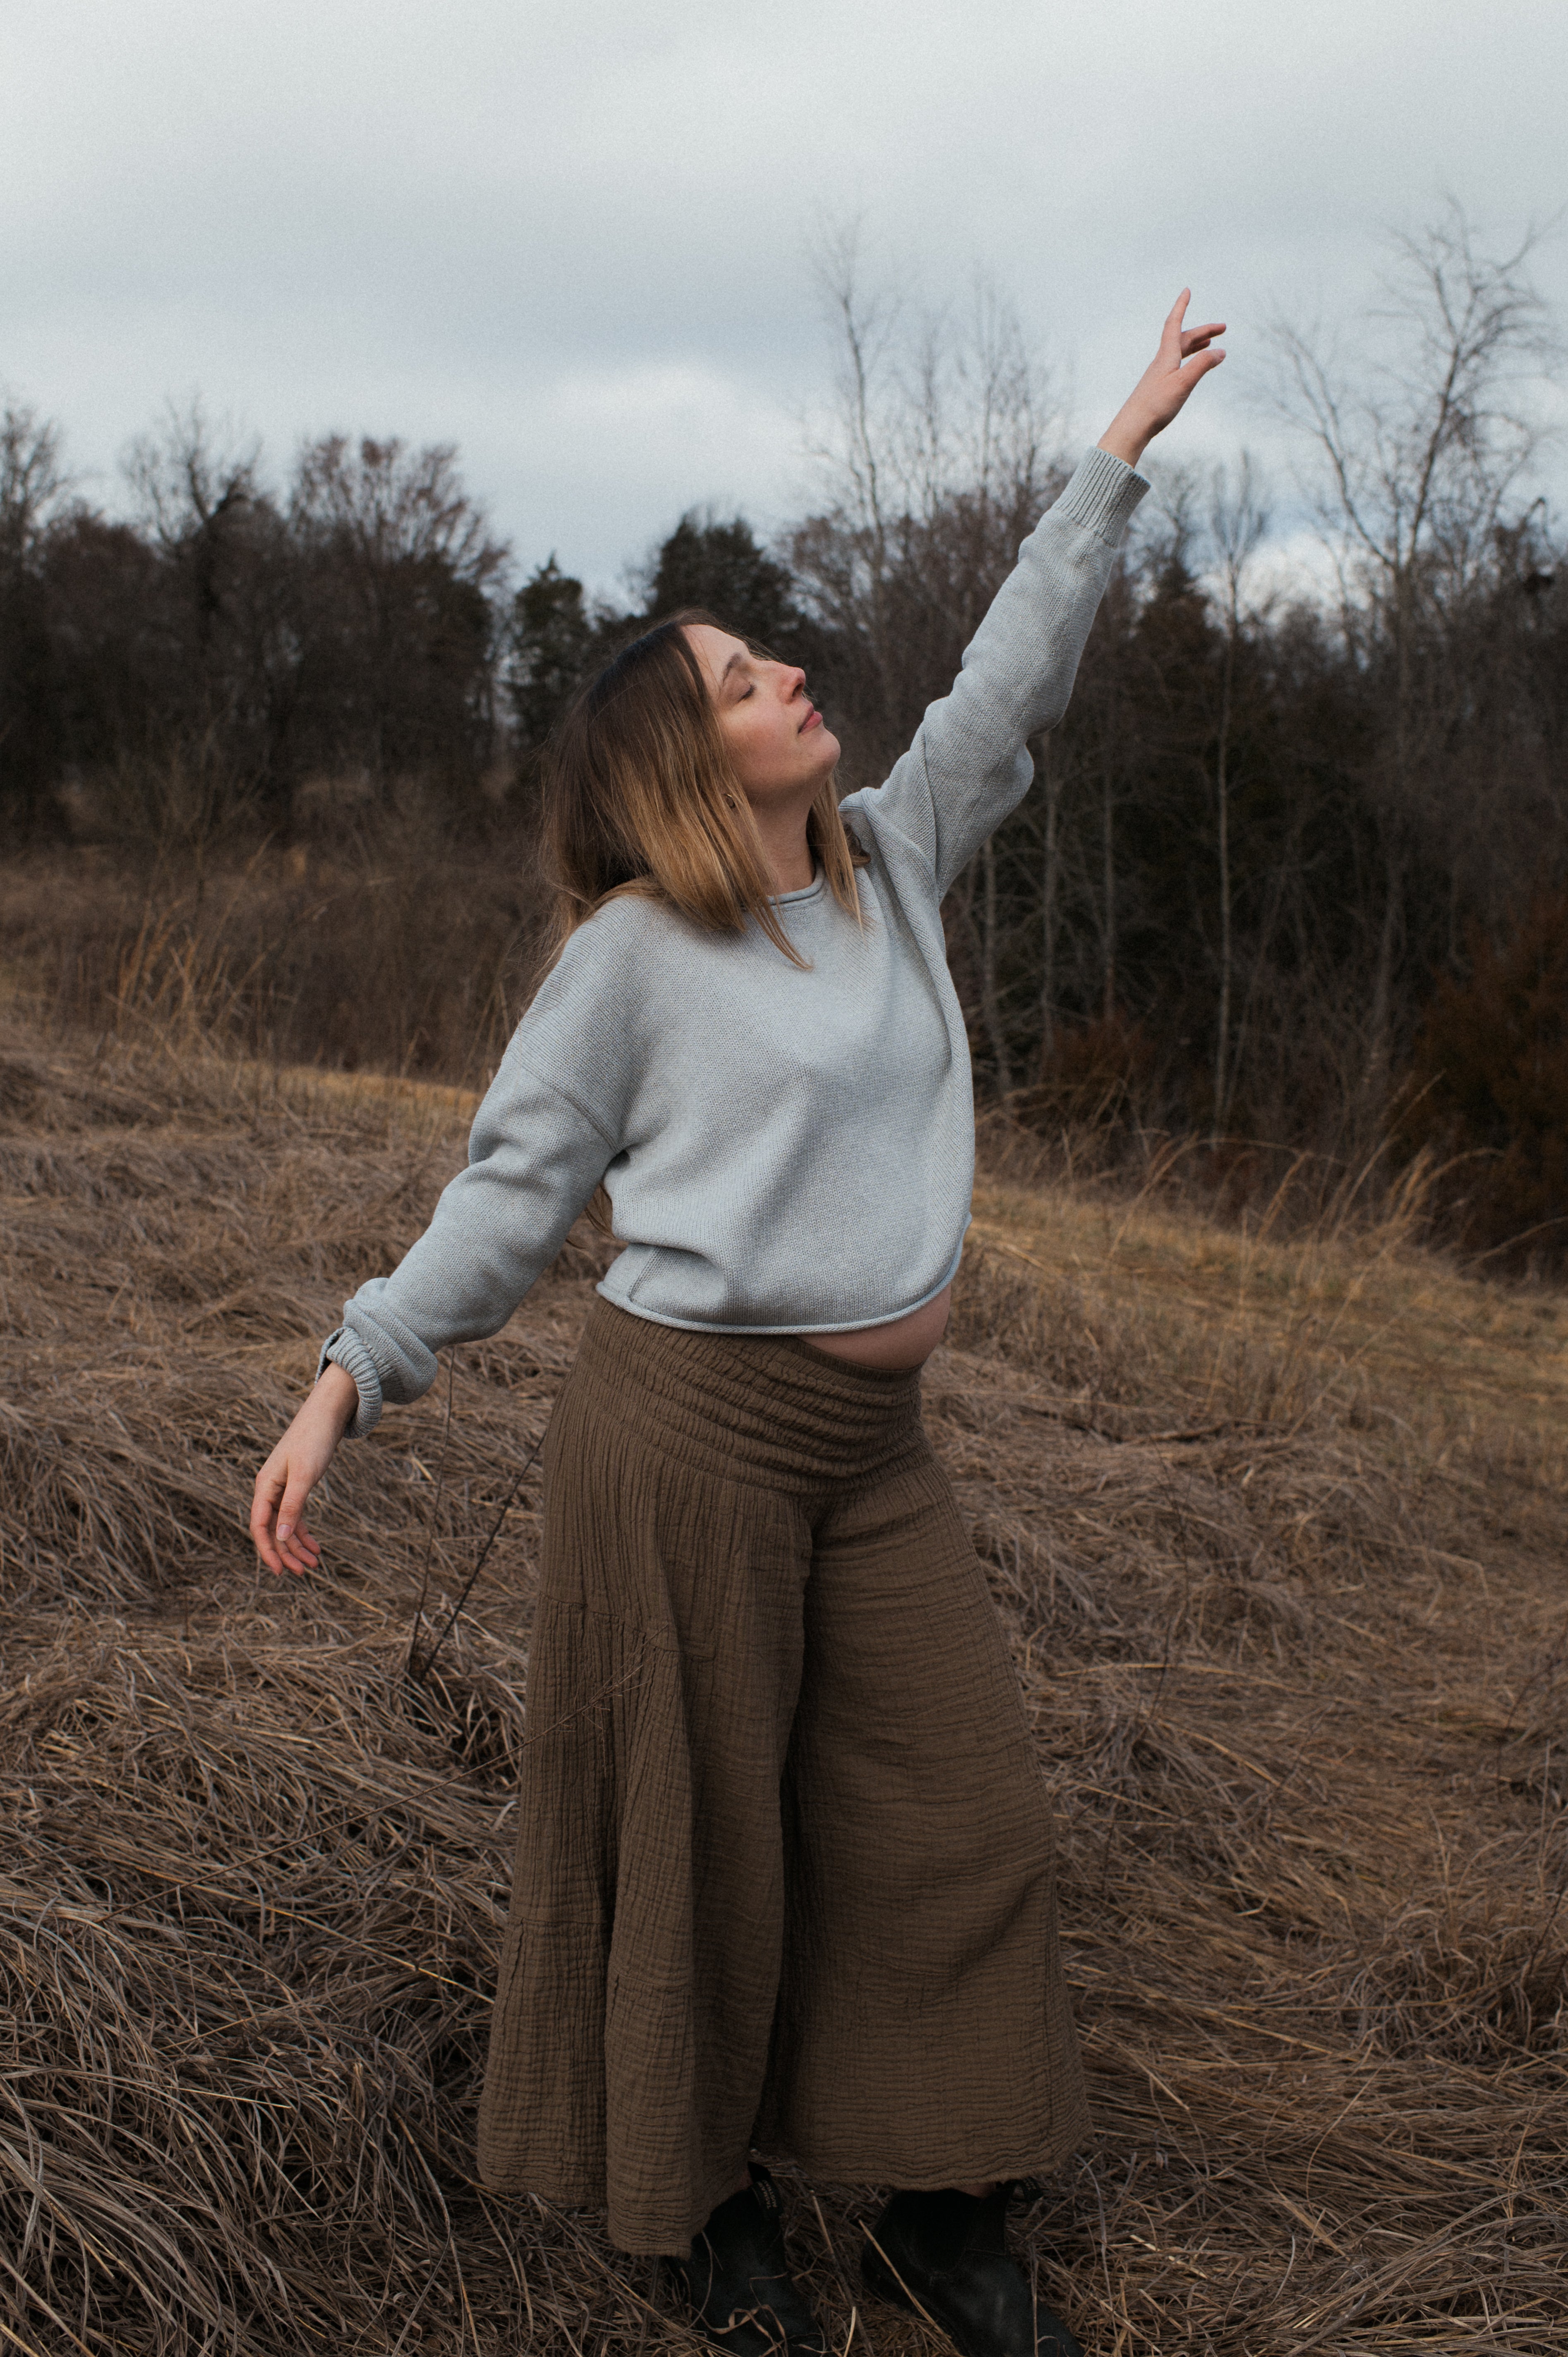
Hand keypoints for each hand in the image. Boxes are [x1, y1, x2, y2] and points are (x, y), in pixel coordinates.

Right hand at [250, 1361, 359, 1575]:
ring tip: (315, 1565)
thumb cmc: (314, 1441)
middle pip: (273, 1530)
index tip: (280, 1572)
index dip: (268, 1551)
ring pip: (285, 1526)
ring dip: (298, 1546)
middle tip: (304, 1573)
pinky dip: (304, 1532)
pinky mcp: (296, 1486)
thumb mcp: (304, 1476)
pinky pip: (295, 1516)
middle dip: (287, 1553)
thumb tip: (280, 1537)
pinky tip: (316, 1547)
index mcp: (265, 1487)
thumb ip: (291, 1506)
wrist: (327, 1415)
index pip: (259, 1527)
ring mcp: (282, 1489)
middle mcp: (269, 1490)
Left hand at [1098, 290, 1225, 469]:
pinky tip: (1192, 368)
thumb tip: (1221, 351)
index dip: (1181, 306)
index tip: (1187, 290)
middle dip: (1203, 331)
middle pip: (1183, 338)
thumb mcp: (1184, 383)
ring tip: (1210, 343)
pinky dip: (1189, 360)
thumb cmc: (1156, 406)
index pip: (1174, 324)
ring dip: (1196, 344)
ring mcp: (1159, 374)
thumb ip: (1203, 365)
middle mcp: (1161, 361)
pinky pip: (1176, 366)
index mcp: (1166, 356)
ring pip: (1180, 352)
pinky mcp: (1158, 387)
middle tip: (1223, 328)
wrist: (1132, 428)